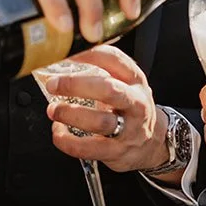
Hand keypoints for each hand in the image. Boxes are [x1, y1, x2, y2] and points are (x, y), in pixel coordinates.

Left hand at [45, 45, 166, 173]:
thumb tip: (64, 60)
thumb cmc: (129, 109)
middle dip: (76, 85)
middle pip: (108, 90)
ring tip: (53, 110)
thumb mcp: (125, 84)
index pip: (114, 60)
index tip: (67, 54)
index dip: (89, 54)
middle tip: (54, 85)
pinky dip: (68, 141)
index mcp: (135, 81)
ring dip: (70, 114)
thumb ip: (102, 71)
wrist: (152, 143)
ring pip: (100, 122)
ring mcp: (129, 130)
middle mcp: (135, 103)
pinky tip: (58, 132)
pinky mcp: (117, 152)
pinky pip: (89, 148)